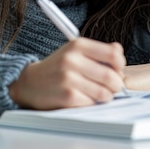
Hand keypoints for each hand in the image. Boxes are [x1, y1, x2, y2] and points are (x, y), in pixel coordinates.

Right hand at [8, 38, 125, 109]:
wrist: (29, 83)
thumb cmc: (56, 68)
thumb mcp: (74, 52)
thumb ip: (98, 51)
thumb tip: (119, 52)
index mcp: (77, 45)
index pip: (113, 54)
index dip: (120, 65)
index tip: (117, 70)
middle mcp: (72, 59)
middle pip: (111, 76)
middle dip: (116, 85)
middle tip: (112, 87)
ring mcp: (68, 78)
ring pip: (104, 93)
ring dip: (105, 96)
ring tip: (98, 94)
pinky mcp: (66, 96)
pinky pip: (92, 103)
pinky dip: (91, 104)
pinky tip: (83, 99)